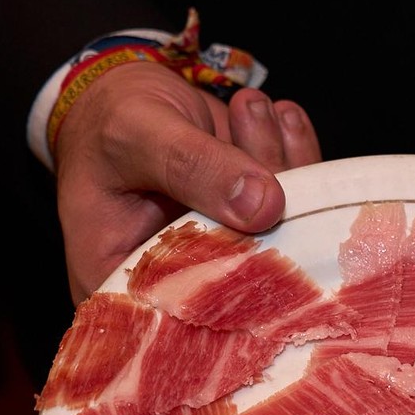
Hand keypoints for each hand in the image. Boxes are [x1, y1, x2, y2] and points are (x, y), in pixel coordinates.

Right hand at [54, 62, 321, 302]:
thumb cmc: (110, 122)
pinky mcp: (260, 225)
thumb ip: (194, 168)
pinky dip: (300, 156)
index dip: (235, 291)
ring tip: (249, 109)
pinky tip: (277, 117)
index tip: (260, 230)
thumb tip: (264, 207)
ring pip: (287, 237)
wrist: (128, 92)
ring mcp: (230, 255)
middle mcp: (184, 285)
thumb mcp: (138, 136)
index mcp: (130, 289)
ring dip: (284, 164)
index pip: (190, 322)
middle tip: (253, 138)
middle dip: (270, 208)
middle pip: (252, 283)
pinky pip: (304, 205)